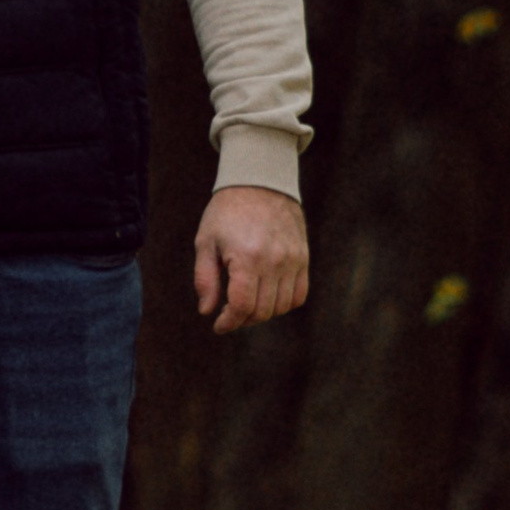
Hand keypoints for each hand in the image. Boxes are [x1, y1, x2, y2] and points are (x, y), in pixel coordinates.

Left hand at [194, 186, 307, 332]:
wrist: (259, 183)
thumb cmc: (226, 212)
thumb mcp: (205, 241)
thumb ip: (205, 278)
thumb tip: (207, 311)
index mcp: (247, 258)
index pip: (243, 306)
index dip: (229, 322)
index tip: (219, 326)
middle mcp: (274, 262)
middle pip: (262, 310)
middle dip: (243, 320)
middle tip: (229, 315)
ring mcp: (293, 261)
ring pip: (281, 306)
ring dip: (263, 313)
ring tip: (246, 305)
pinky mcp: (303, 258)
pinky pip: (299, 295)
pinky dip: (284, 304)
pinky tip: (268, 297)